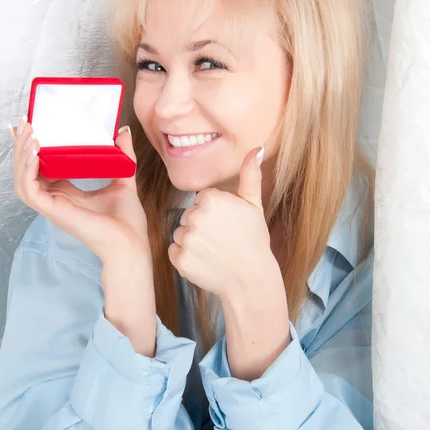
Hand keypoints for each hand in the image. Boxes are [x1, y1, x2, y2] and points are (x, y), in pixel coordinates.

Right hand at [10, 118, 149, 261]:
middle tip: (24, 124)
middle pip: (26, 171)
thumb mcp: (123, 178)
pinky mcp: (52, 210)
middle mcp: (55, 198)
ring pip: (22, 180)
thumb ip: (123, 155)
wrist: (130, 242)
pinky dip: (28, 171)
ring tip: (29, 135)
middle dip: (21, 147)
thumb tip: (124, 131)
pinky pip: (29, 190)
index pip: (40, 168)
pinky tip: (35, 153)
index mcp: (66, 192)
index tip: (29, 128)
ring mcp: (52, 206)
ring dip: (21, 157)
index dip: (30, 150)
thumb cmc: (127, 221)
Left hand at [168, 146, 285, 306]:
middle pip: (188, 215)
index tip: (227, 224)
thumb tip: (255, 149)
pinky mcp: (180, 260)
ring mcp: (186, 239)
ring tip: (213, 250)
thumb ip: (249, 176)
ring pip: (180, 233)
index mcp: (211, 199)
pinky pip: (174, 251)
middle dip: (201, 226)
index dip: (214, 212)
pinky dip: (185, 257)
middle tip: (221, 239)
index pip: (200, 200)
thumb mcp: (254, 206)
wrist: (251, 280)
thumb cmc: (254, 241)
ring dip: (192, 241)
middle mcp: (195, 216)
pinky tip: (204, 261)